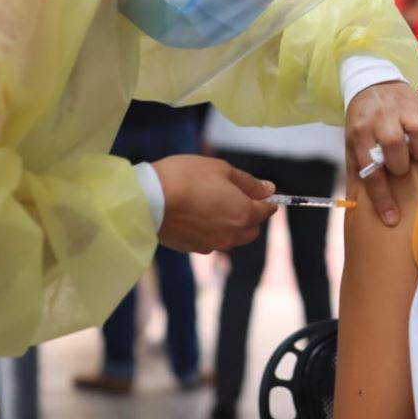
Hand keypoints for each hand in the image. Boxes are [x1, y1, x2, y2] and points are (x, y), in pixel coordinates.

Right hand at [151, 155, 276, 252]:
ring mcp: (211, 244)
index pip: (266, 211)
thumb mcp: (221, 169)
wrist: (148, 199)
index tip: (262, 192)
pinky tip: (195, 215)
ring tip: (211, 205)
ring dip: (230, 225)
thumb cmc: (187, 177)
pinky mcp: (192, 249)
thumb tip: (269, 189)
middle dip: (249, 215)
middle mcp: (231, 235)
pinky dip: (210, 230)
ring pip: (231, 238)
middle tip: (234, 196)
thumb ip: (249, 183)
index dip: (267, 200)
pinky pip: (210, 241)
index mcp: (243, 214)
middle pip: (251, 229)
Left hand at [345, 82, 417, 225]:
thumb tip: (357, 208)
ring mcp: (405, 109)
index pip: (370, 167)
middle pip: (394, 144)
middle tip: (402, 168)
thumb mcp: (351, 144)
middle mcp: (382, 119)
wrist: (370, 83)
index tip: (392, 218)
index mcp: (360, 132)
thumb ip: (356, 171)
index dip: (382, 196)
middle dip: (400, 164)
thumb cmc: (363, 123)